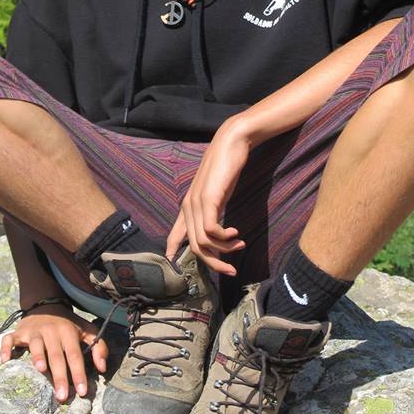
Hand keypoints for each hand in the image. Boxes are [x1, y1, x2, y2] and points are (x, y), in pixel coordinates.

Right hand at [0, 303, 108, 401]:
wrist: (47, 305)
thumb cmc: (69, 325)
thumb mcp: (87, 331)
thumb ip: (99, 347)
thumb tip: (103, 368)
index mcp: (68, 332)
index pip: (75, 355)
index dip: (79, 373)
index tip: (81, 392)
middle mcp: (51, 332)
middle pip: (56, 355)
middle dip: (60, 376)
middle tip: (62, 396)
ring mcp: (34, 332)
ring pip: (36, 346)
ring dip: (38, 356)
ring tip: (41, 370)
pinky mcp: (19, 332)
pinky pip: (9, 339)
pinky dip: (5, 348)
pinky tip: (4, 360)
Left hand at [166, 117, 250, 275]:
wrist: (231, 143)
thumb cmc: (226, 168)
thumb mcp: (216, 193)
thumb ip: (212, 210)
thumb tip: (215, 229)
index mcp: (188, 205)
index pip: (175, 233)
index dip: (173, 249)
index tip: (173, 262)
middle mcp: (188, 206)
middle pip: (194, 246)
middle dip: (213, 263)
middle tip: (231, 270)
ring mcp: (197, 203)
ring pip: (203, 242)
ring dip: (224, 250)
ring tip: (240, 244)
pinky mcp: (208, 199)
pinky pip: (212, 230)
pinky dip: (225, 238)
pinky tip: (236, 233)